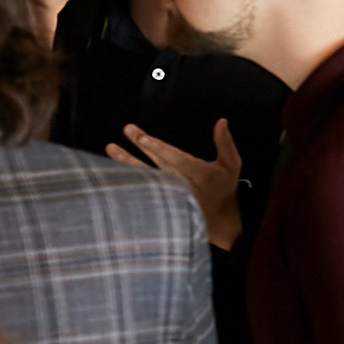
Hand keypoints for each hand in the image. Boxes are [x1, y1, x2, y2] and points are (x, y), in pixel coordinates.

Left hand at [110, 121, 243, 250]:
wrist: (218, 221)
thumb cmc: (223, 189)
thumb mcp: (231, 165)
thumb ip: (225, 143)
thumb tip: (221, 121)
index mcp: (197, 173)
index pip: (175, 158)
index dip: (158, 148)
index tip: (143, 138)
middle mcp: (179, 183)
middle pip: (156, 161)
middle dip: (141, 145)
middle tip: (128, 130)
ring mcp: (167, 192)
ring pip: (144, 174)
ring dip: (126, 160)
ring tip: (111, 148)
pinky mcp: (159, 199)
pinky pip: (141, 187)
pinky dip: (127, 178)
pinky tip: (112, 170)